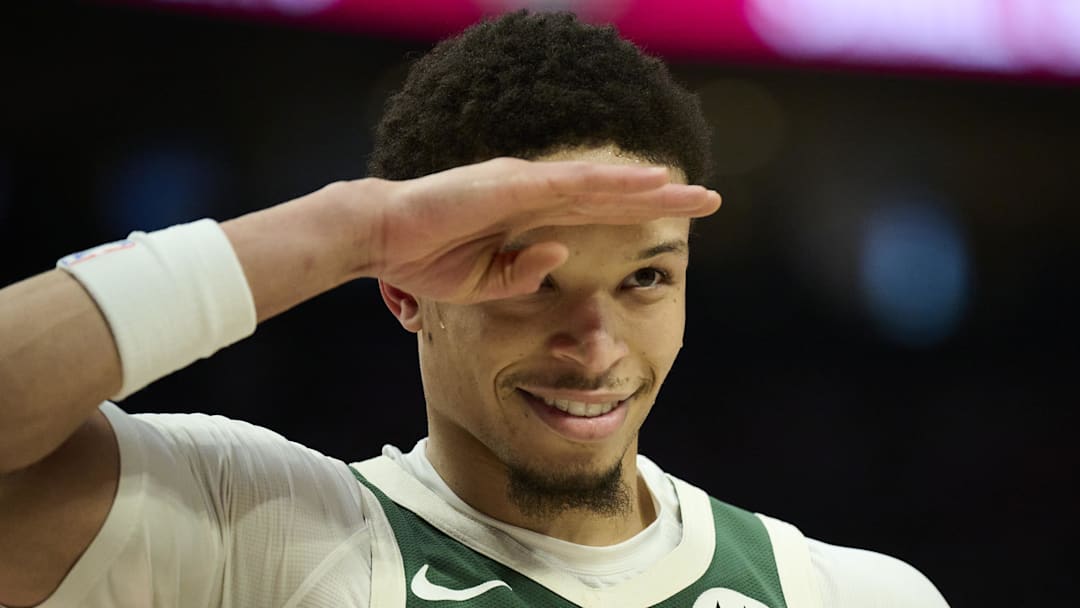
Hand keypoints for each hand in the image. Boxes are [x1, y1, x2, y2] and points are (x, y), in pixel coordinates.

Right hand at [357, 157, 720, 303]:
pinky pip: (570, 184)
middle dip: (662, 199)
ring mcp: (523, 184)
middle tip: (710, 200)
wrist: (379, 238)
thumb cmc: (425, 259)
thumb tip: (561, 258)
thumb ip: (523, 271)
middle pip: (611, 196)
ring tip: (693, 190)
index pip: (597, 216)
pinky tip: (648, 182)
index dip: (640, 217)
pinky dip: (611, 183)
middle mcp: (534, 192)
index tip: (678, 224)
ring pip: (600, 185)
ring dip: (650, 188)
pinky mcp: (509, 185)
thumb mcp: (485, 281)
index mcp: (529, 215)